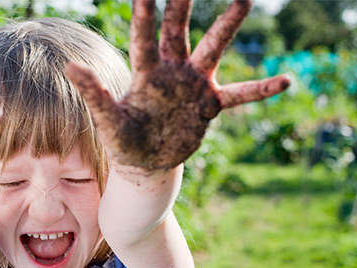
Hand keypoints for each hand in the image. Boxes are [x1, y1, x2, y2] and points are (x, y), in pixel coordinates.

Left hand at [67, 0, 289, 172]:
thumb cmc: (123, 140)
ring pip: (213, 49)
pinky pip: (240, 94)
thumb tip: (70, 66)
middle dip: (182, 5)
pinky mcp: (209, 105)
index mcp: (145, 74)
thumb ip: (95, 93)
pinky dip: (261, 89)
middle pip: (179, 31)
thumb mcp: (109, 120)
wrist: (145, 163)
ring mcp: (193, 86)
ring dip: (226, 26)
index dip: (145, 15)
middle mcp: (171, 72)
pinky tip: (286, 81)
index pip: (144, 39)